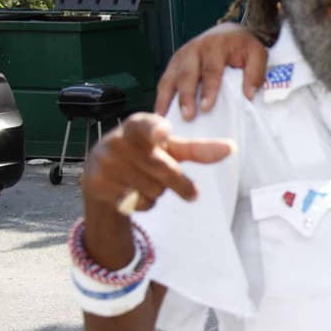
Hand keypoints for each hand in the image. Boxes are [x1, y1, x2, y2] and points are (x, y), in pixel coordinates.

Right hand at [81, 113, 234, 217]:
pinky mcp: (99, 184)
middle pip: (166, 171)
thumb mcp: (168, 148)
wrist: (100, 171)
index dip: (157, 130)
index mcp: (138, 126)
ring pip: (153, 191)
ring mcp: (107, 163)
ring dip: (158, 193)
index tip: (164, 133)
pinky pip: (137, 203)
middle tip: (192, 193)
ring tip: (144, 182)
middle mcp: (119, 140)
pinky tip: (131, 192)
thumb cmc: (143, 153)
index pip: (149, 127)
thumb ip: (197, 148)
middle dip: (181, 185)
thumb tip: (231, 147)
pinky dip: (143, 204)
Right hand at [154, 22, 268, 119]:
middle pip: (187, 74)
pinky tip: (161, 112)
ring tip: (168, 118)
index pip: (211, 70)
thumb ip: (255, 73)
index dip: (208, 89)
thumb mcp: (257, 53)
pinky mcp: (174, 63)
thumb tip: (248, 95)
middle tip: (188, 116)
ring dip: (168, 98)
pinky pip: (165, 80)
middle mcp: (194, 49)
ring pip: (171, 77)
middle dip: (186, 96)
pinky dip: (161, 96)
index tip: (206, 107)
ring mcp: (181, 55)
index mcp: (215, 45)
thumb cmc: (242, 45)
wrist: (229, 32)